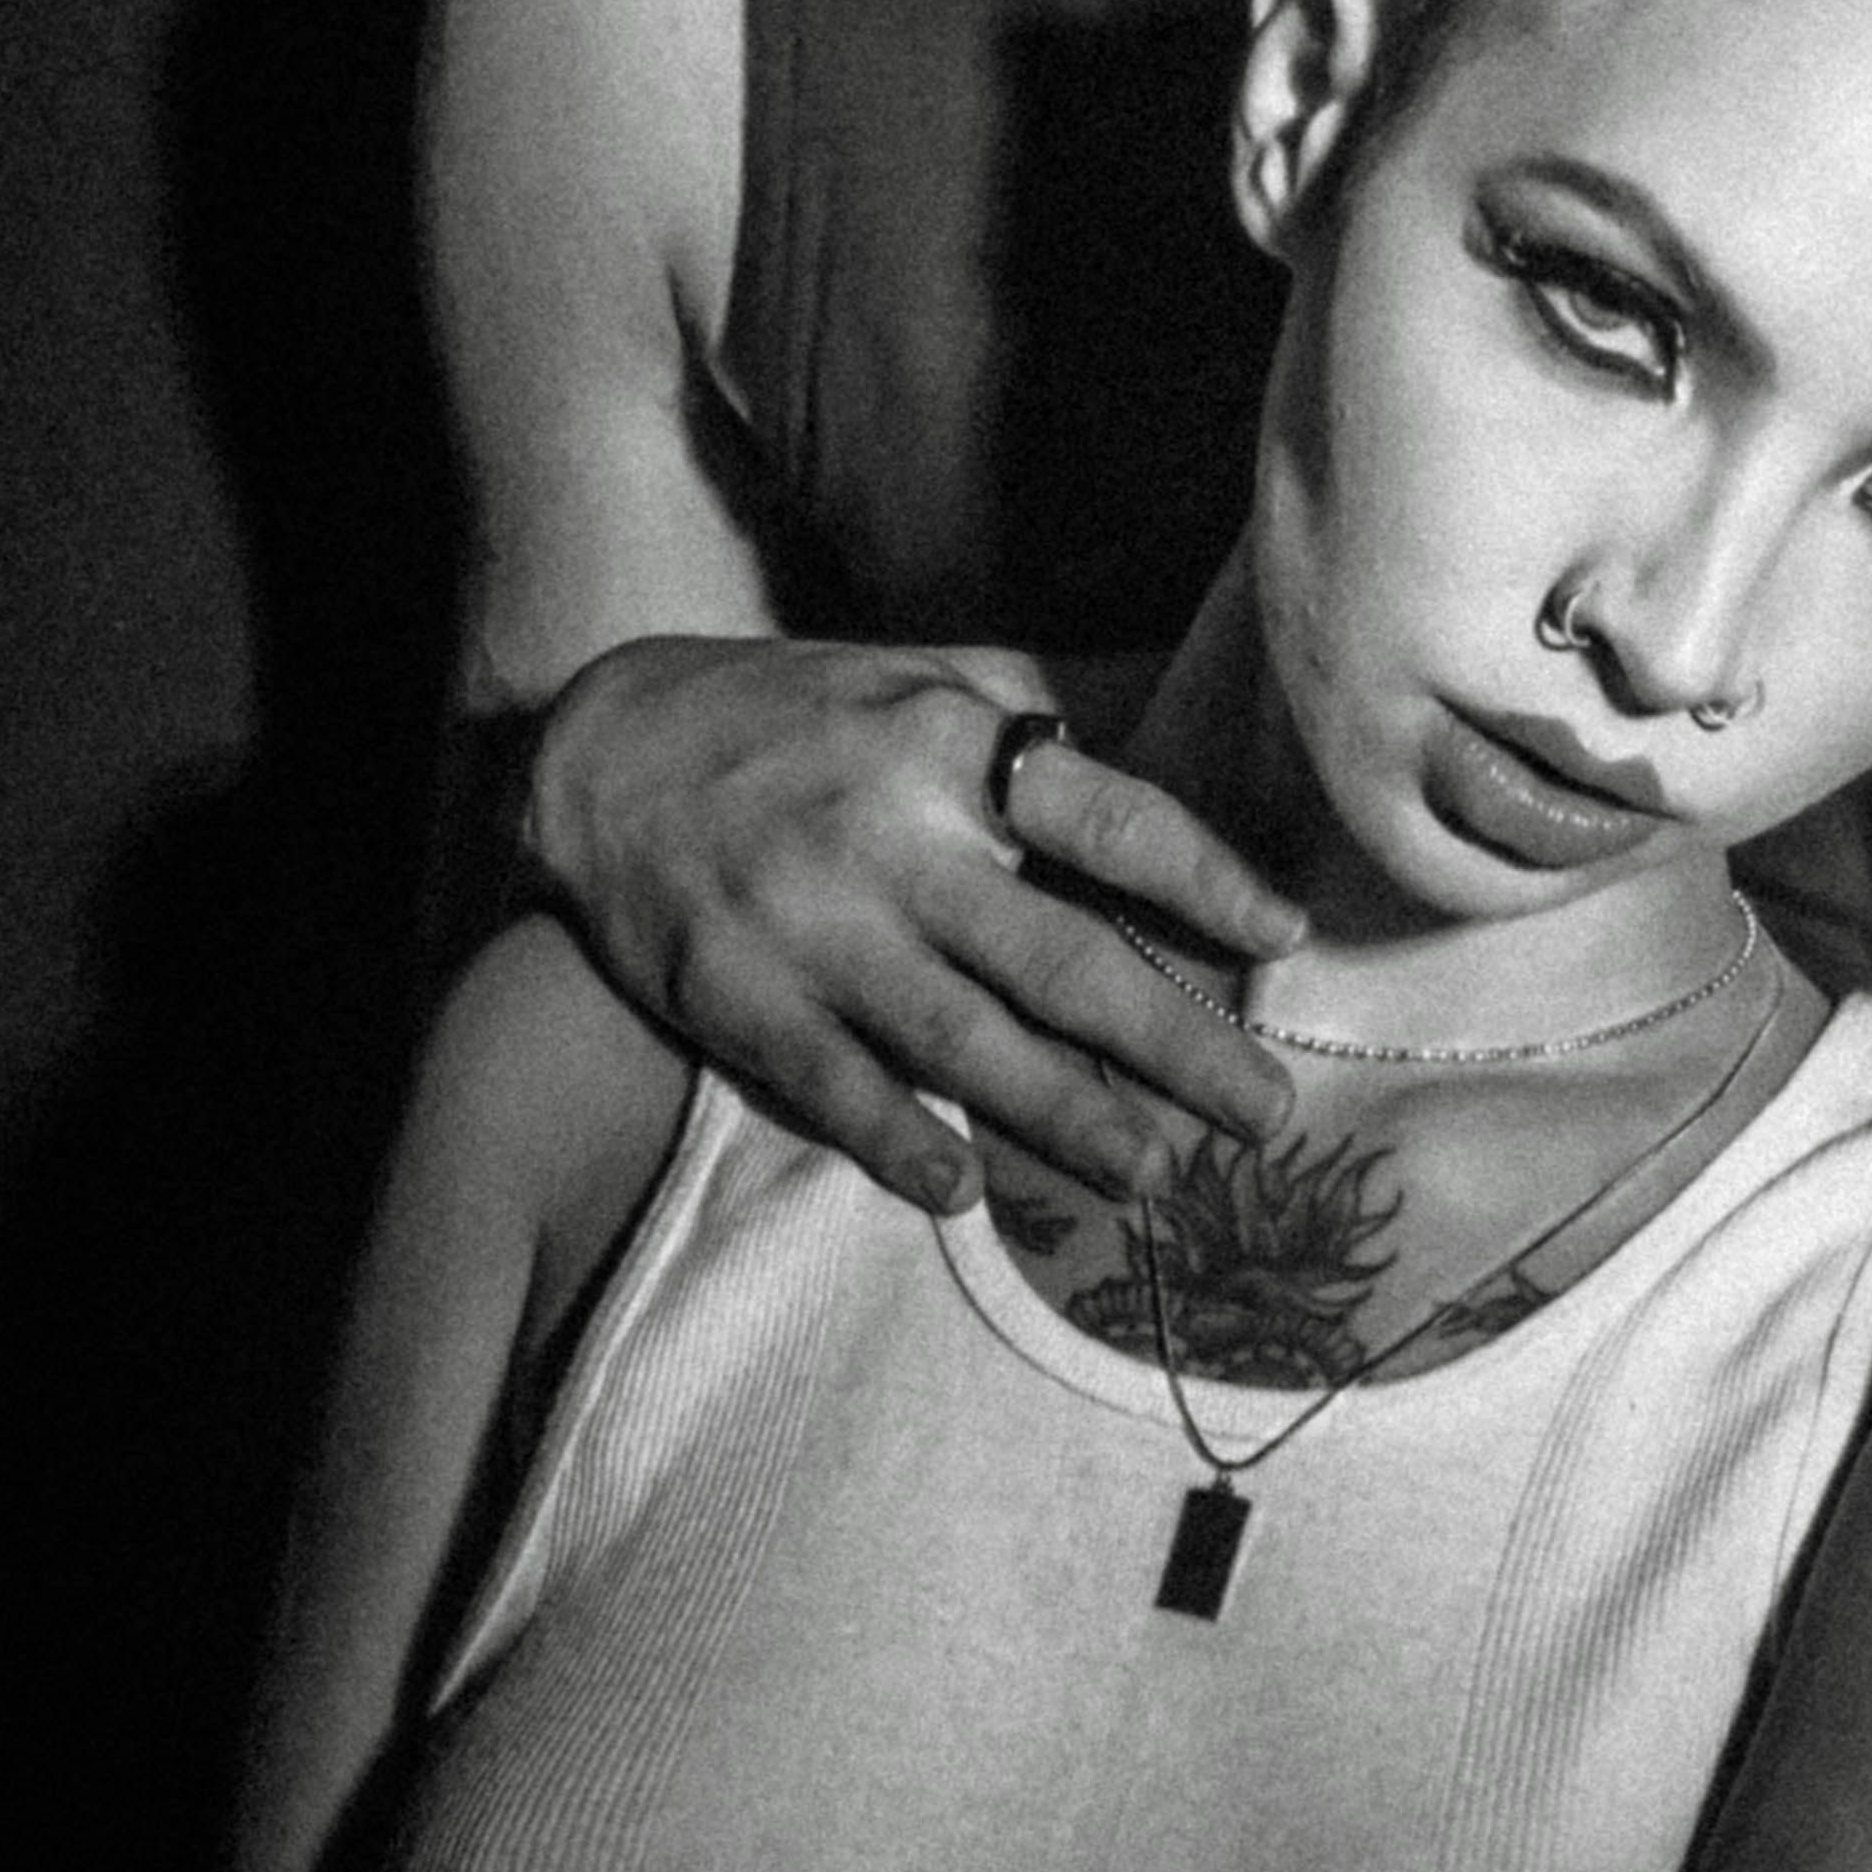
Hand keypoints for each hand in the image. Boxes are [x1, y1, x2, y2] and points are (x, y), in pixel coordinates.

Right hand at [522, 635, 1304, 1210]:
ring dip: (1069, 1117)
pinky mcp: (740, 999)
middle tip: (1262, 1112)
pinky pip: (837, 1088)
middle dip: (1175, 1043)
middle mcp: (891, 841)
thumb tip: (1139, 828)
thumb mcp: (907, 684)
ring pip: (965, 1044)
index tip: (1278, 937)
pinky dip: (901, 1144)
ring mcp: (814, 930)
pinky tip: (964, 1187)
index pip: (1105, 820)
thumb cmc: (783, 720)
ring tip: (1155, 1169)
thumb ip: (1015, 748)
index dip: (1202, 880)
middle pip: (1060, 960)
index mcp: (945, 745)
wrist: (592, 751)